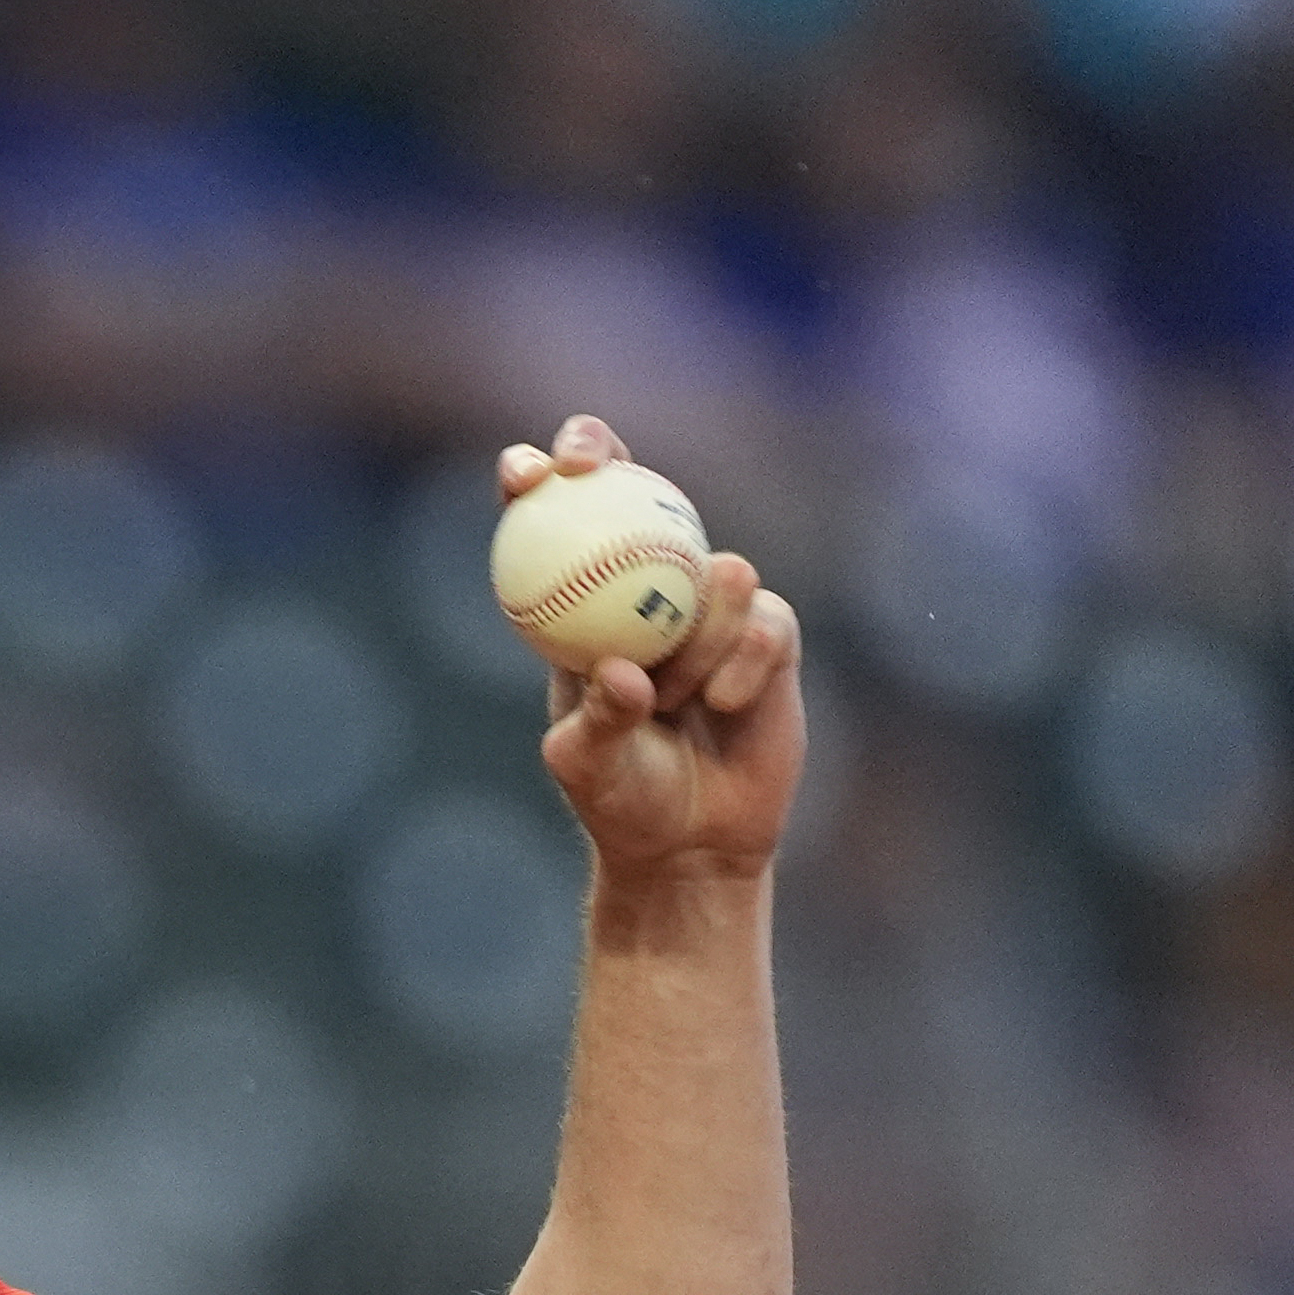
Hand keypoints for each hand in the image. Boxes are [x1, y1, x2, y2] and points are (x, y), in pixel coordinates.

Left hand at [505, 416, 804, 882]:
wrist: (694, 844)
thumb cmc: (623, 801)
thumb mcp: (590, 769)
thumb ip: (600, 720)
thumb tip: (622, 671)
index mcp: (583, 607)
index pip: (552, 522)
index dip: (535, 477)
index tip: (524, 475)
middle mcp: (645, 591)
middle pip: (627, 488)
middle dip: (601, 451)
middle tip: (589, 467)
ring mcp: (710, 608)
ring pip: (714, 574)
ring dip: (696, 638)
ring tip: (677, 703)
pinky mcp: (769, 635)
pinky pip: (766, 621)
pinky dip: (744, 663)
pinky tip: (725, 704)